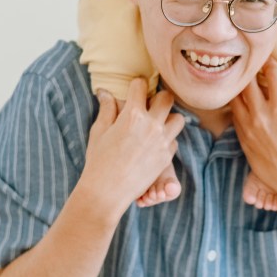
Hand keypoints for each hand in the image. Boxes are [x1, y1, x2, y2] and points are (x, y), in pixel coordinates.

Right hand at [80, 79, 185, 219]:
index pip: (141, 86)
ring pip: (178, 119)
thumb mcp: (99, 131)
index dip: (136, 84)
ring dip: (168, 118)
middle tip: (150, 105)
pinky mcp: (166, 157)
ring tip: (156, 124)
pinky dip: (167, 139)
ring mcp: (162, 142)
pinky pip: (174, 141)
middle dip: (159, 98)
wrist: (106, 192)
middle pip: (167, 98)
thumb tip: (104, 91)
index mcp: (132, 115)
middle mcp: (151, 125)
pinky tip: (155, 144)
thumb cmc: (98, 161)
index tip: (135, 88)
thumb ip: (107, 109)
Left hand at [231, 59, 276, 203]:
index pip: (271, 74)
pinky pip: (234, 114)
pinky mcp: (242, 139)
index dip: (270, 62)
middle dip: (251, 71)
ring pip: (236, 97)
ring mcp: (249, 128)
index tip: (270, 57)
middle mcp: (261, 116)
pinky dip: (238, 104)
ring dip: (241, 87)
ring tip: (247, 82)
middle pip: (248, 82)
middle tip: (254, 66)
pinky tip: (244, 102)